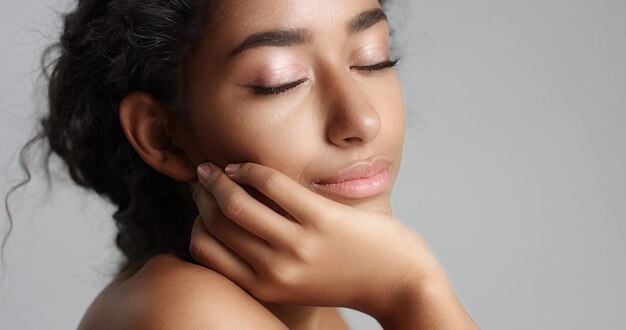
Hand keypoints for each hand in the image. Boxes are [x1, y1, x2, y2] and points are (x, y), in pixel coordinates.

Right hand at [189, 162, 448, 317]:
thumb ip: (266, 261)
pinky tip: (246, 166)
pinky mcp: (322, 220)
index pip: (204, 250)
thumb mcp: (298, 282)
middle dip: (203, 194)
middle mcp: (276, 270)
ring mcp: (299, 245)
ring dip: (219, 178)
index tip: (201, 203)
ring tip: (217, 167)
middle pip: (216, 223)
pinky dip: (251, 169)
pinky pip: (272, 184)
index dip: (196, 221)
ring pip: (237, 202)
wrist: (400, 284)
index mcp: (266, 287)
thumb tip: (233, 223)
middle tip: (203, 177)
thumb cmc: (346, 278)